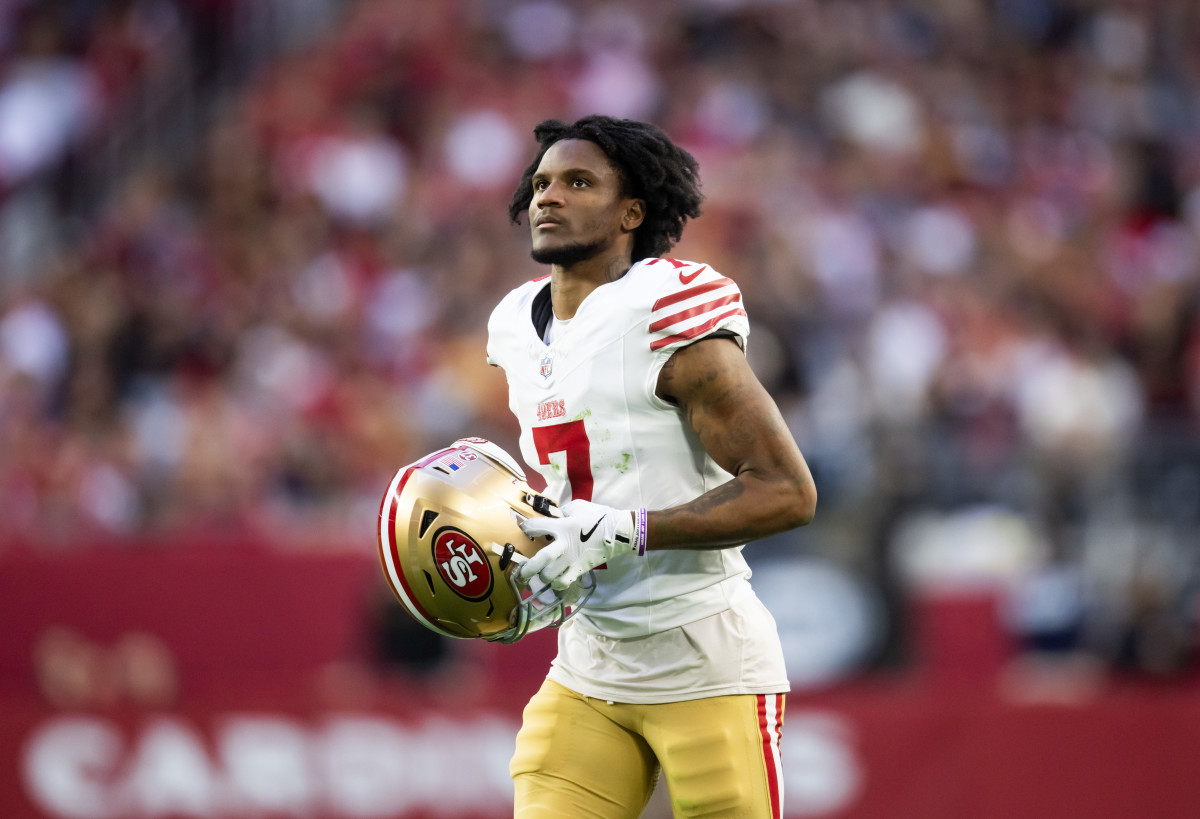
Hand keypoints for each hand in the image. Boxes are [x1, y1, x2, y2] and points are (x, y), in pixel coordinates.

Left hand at [516, 500, 641, 589]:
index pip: (537, 527)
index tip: (523, 528)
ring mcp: (572, 560)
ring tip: (540, 575)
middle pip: (541, 560)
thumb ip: (561, 512)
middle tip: (521, 571)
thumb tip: (550, 516)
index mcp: (564, 526)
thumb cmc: (599, 517)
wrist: (620, 533)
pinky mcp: (580, 569)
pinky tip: (555, 580)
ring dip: (542, 577)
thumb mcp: (578, 507)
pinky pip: (564, 583)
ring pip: (550, 576)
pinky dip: (556, 584)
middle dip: (528, 567)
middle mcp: (565, 545)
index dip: (526, 527)